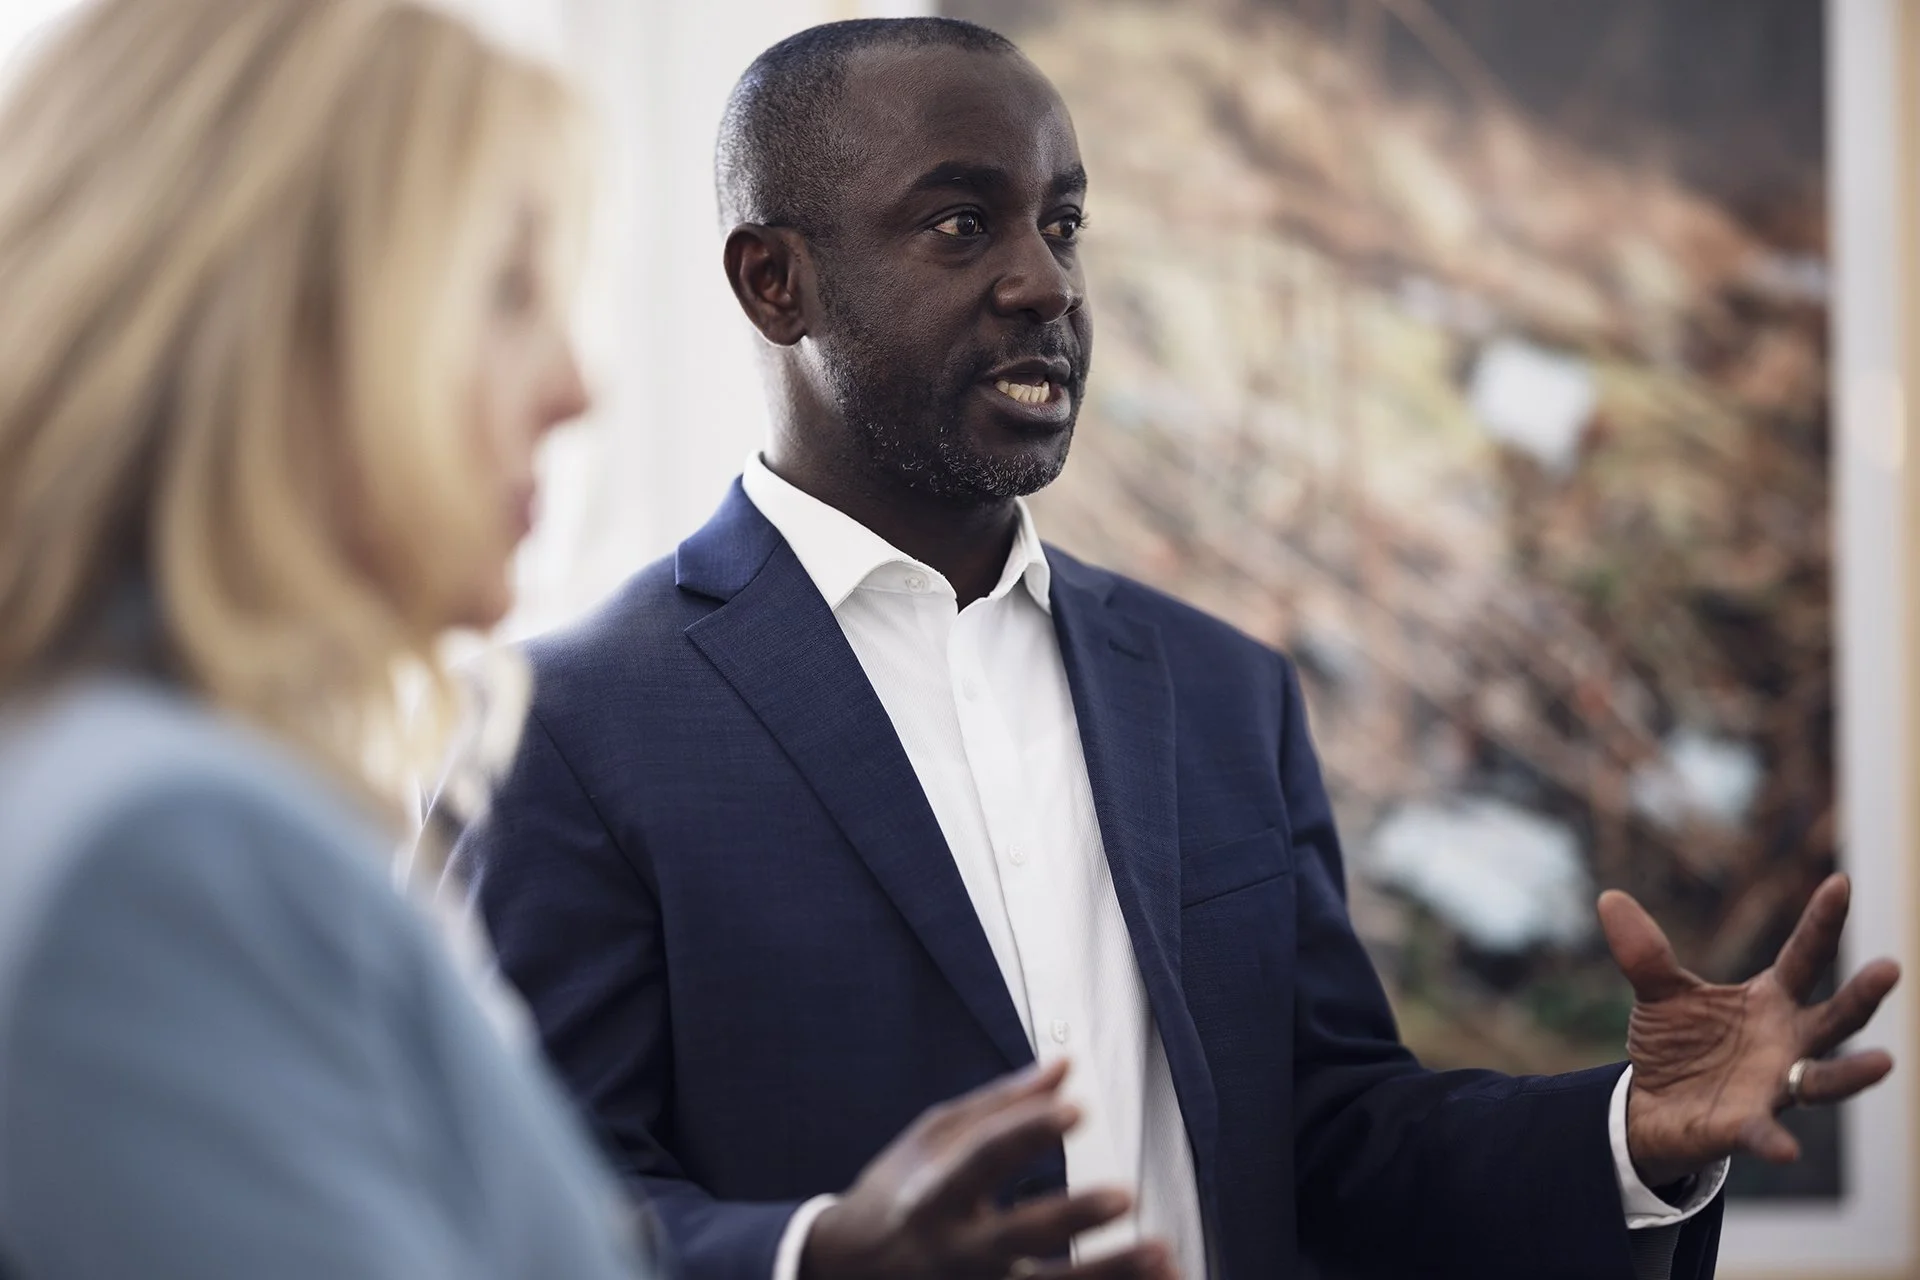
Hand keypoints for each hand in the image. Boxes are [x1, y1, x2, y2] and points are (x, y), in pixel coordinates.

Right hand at [801, 1059, 1176, 1279]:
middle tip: (1126, 1193)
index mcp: (935, 1193)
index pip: (984, 1158)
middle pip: (1021, 1235)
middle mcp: (955, 1249)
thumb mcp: (933, 1136)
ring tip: (1166, 1252)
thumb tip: (1066, 1066)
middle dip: (1074, 1215)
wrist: (848, 1271)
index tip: (1076, 1107)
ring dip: (1111, 1274)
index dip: (1029, 1130)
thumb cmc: (900, 1192)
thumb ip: (1002, 1105)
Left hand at [1601, 873, 1900, 1187]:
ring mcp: (1774, 1087)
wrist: (1653, 1105)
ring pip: (1823, 1079)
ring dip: (1852, 1073)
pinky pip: (1764, 1133)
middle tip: (1890, 967)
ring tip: (1884, 1061)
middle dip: (1862, 995)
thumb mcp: (1659, 993)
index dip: (1822, 921)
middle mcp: (1788, 1043)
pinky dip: (1773, 1139)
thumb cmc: (1677, 1043)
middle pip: (1835, 1016)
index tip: (1840, 881)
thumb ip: (1643, 953)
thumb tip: (1609, 897)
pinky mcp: (1746, 1126)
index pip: (1804, 955)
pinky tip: (1784, 1148)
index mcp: (1771, 1001)